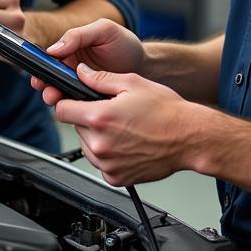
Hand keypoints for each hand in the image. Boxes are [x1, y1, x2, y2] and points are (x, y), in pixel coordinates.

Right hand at [34, 19, 144, 104]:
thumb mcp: (104, 30)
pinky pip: (75, 102)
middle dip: (46, 84)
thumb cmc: (125, 44)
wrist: (145, 66)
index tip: (39, 74)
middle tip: (48, 90)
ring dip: (55, 96)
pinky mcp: (87, 97)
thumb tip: (54, 49)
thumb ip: (79, 35)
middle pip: (51, 76)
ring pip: (60, 91)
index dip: (42, 65)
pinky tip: (73, 107)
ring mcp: (79, 83)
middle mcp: (71, 66)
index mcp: (71, 47)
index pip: (50, 56)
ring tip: (55, 99)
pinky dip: (71, 105)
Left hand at [56, 65, 194, 185]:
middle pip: (75, 128)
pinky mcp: (115, 178)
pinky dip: (109, 155)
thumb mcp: (132, 83)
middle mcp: (100, 144)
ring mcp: (107, 164)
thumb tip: (81, 73)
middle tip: (112, 114)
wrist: (189, 138)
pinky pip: (101, 164)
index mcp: (100, 117)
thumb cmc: (166, 111)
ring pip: (87, 147)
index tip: (76, 102)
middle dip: (88, 119)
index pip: (61, 111)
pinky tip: (127, 144)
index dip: (68, 103)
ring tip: (123, 129)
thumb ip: (100, 78)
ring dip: (97, 137)